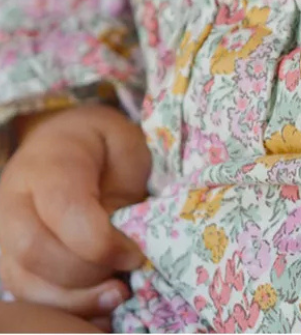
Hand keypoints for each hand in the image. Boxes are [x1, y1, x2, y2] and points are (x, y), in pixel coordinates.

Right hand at [0, 105, 150, 322]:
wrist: (62, 141)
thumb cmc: (102, 144)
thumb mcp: (126, 147)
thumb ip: (125, 191)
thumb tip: (126, 243)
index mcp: (48, 164)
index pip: (64, 211)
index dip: (102, 243)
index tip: (135, 255)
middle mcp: (13, 201)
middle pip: (36, 252)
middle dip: (87, 275)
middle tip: (126, 278)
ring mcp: (2, 234)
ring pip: (24, 282)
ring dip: (74, 301)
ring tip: (115, 296)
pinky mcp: (7, 260)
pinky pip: (27, 295)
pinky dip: (63, 310)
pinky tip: (97, 309)